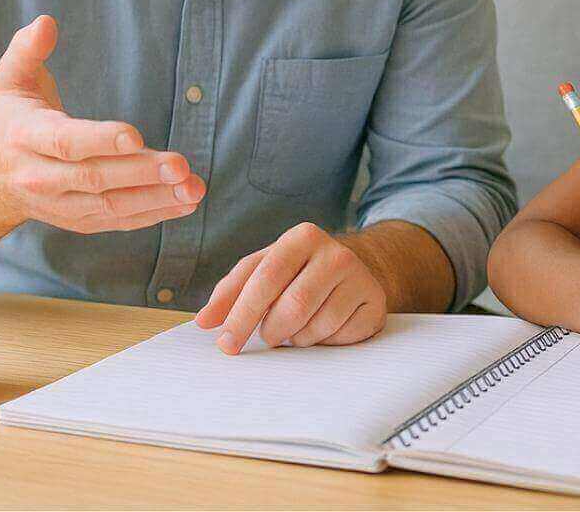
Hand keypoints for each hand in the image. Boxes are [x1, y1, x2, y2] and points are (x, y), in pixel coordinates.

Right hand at [0, 15, 205, 232]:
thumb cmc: (15, 119)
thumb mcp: (12, 79)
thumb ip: (27, 50)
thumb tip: (45, 23)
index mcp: (25, 137)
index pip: (64, 142)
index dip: (100, 140)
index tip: (136, 136)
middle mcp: (40, 177)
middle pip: (94, 178)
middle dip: (140, 173)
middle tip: (180, 165)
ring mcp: (59, 204)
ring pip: (109, 207)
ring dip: (155, 199)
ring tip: (192, 189)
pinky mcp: (78, 220)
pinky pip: (116, 222)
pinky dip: (152, 215)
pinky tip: (184, 203)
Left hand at [194, 222, 386, 352]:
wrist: (354, 271)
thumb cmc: (298, 272)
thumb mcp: (264, 269)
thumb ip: (231, 291)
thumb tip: (205, 321)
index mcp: (302, 237)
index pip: (266, 277)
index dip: (243, 313)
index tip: (226, 343)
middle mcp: (335, 253)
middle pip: (293, 306)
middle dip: (271, 331)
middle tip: (266, 338)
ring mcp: (360, 279)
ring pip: (316, 327)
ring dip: (297, 338)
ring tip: (297, 327)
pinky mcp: (374, 304)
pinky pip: (339, 338)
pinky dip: (323, 342)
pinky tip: (323, 328)